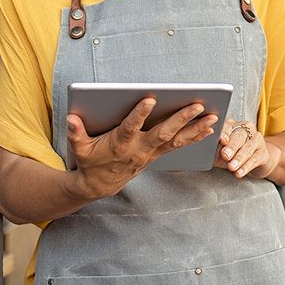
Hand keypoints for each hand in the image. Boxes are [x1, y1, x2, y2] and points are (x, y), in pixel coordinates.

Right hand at [67, 98, 217, 199]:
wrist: (100, 185)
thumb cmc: (90, 161)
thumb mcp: (79, 148)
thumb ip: (76, 133)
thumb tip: (71, 118)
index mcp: (120, 143)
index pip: (130, 127)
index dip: (139, 114)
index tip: (150, 99)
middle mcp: (140, 148)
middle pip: (163, 132)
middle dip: (181, 118)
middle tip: (197, 105)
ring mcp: (151, 152)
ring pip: (177, 139)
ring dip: (196, 128)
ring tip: (213, 116)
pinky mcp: (158, 154)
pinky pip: (180, 145)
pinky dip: (195, 137)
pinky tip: (209, 128)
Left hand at [215, 119, 280, 179]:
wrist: (255, 161)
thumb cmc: (234, 154)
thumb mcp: (222, 152)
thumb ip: (215, 151)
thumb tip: (206, 153)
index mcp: (233, 126)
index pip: (228, 126)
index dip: (224, 133)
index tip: (221, 140)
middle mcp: (246, 130)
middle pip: (239, 136)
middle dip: (232, 146)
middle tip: (225, 155)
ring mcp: (257, 140)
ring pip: (248, 148)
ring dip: (239, 158)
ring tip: (232, 167)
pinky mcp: (264, 153)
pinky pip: (255, 159)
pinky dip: (246, 167)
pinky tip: (240, 173)